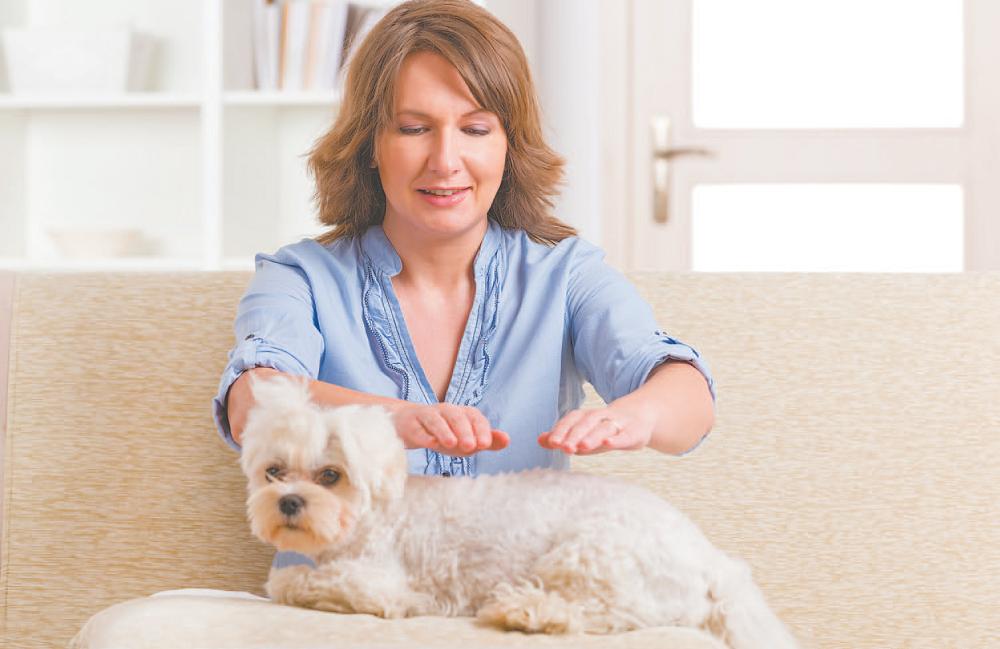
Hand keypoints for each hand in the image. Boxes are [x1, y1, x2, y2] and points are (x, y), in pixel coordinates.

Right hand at [392, 403, 509, 455]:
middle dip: (464, 431)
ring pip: (436, 420)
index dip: (481, 430)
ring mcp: (426, 416)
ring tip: (451, 444)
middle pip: (456, 417)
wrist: (409, 425)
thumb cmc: (443, 434)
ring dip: (444, 431)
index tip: (485, 444)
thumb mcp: (466, 439)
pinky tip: (430, 443)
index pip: (475, 417)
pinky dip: (424, 435)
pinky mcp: (410, 424)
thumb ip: (487, 440)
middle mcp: (445, 411)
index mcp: (462, 413)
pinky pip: (417, 429)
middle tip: (471, 447)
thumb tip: (507, 440)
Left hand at [538, 407, 652, 454]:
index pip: (572, 420)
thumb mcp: (586, 433)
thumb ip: (563, 437)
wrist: (642, 416)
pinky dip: (616, 438)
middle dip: (574, 435)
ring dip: (592, 436)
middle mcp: (602, 417)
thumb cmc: (607, 429)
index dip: (562, 430)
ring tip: (581, 447)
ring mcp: (619, 423)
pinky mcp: (634, 432)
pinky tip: (608, 443)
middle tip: (563, 447)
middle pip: (586, 423)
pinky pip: (625, 435)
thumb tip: (540, 440)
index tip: (551, 442)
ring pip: (604, 427)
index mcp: (588, 416)